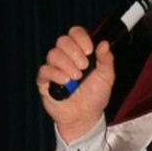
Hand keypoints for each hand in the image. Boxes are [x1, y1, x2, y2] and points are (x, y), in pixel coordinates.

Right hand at [36, 26, 114, 141]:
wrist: (85, 117)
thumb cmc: (95, 96)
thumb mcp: (106, 77)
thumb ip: (106, 60)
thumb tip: (104, 44)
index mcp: (80, 52)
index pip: (75, 33)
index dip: (81, 38)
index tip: (89, 50)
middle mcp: (65, 57)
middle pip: (62, 41)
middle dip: (74, 52)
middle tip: (84, 67)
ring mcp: (54, 68)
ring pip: (53, 54)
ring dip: (66, 64)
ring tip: (76, 77)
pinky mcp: (45, 81)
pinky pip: (44, 70)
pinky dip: (56, 74)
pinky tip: (66, 82)